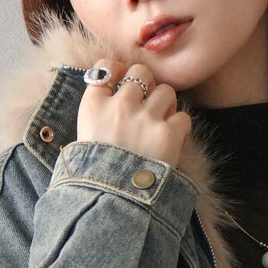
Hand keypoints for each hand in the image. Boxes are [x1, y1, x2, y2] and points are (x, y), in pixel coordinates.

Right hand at [76, 57, 190, 168]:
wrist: (114, 200)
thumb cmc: (96, 174)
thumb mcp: (83, 139)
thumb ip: (97, 113)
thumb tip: (112, 90)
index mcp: (93, 105)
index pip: (106, 66)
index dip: (119, 69)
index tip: (123, 79)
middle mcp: (120, 105)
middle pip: (141, 72)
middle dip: (148, 85)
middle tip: (148, 105)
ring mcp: (145, 118)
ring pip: (166, 91)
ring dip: (167, 105)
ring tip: (160, 125)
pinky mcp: (168, 133)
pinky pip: (183, 117)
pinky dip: (180, 128)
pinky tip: (171, 142)